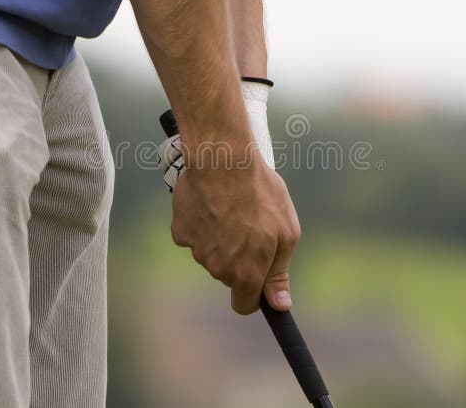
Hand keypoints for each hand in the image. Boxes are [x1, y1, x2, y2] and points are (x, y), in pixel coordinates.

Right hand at [171, 156, 300, 314]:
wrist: (222, 160)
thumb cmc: (261, 193)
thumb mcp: (286, 233)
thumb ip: (279, 273)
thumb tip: (278, 304)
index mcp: (246, 272)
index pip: (244, 305)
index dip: (253, 295)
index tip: (258, 281)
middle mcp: (218, 268)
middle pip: (228, 276)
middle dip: (239, 259)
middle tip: (250, 226)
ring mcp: (196, 250)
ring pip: (211, 255)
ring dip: (222, 239)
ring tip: (233, 208)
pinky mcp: (180, 232)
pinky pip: (195, 236)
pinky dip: (203, 224)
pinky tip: (213, 203)